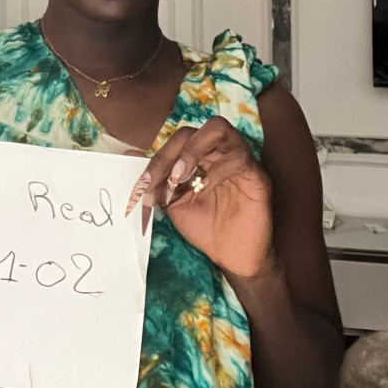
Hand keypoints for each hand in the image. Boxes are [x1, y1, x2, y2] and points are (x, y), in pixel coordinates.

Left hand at [127, 117, 274, 279]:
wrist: (232, 258)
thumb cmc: (205, 227)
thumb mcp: (173, 203)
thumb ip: (157, 181)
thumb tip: (128, 157)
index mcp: (202, 156)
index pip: (178, 141)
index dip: (158, 159)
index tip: (144, 185)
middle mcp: (221, 151)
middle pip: (197, 129)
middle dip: (174, 152)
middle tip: (164, 179)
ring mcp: (241, 160)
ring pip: (219, 129)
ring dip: (193, 151)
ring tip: (179, 178)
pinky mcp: (258, 176)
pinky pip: (239, 159)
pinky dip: (217, 171)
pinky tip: (203, 189)